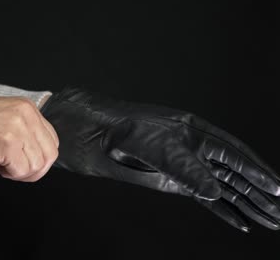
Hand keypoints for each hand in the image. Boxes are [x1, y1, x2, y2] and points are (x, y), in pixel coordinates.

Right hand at [0, 96, 58, 181]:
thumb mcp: (5, 116)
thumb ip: (25, 130)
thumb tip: (39, 155)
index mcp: (28, 107)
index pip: (52, 140)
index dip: (41, 157)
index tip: (25, 162)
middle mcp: (27, 115)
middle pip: (49, 155)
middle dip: (34, 170)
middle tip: (16, 170)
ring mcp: (18, 128)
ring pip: (36, 165)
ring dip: (19, 171)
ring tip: (1, 163)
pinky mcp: (8, 143)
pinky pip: (20, 170)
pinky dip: (9, 174)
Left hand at [40, 86, 279, 231]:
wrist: (90, 131)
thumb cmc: (117, 129)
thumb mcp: (151, 146)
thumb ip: (184, 168)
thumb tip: (215, 193)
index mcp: (193, 131)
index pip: (234, 154)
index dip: (257, 172)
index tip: (279, 190)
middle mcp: (192, 147)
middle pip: (233, 173)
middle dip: (259, 193)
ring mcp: (182, 164)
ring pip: (221, 186)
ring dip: (245, 204)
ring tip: (269, 220)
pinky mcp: (169, 178)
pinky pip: (200, 196)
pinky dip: (219, 210)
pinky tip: (236, 221)